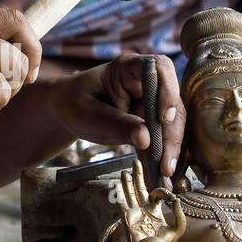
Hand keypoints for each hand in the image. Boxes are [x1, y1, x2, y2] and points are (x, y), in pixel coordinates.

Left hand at [48, 53, 185, 182]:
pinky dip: (163, 154)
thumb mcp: (88, 113)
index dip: (168, 90)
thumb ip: (116, 124)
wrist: (68, 110)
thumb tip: (146, 139)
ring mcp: (152, 101)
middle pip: (172, 103)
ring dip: (171, 149)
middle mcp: (147, 82)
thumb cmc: (74, 103)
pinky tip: (162, 173)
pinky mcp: (152, 120)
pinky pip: (164, 136)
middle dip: (171, 134)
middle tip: (165, 164)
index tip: (164, 118)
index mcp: (129, 68)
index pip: (159, 68)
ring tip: (164, 174)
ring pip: (173, 123)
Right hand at [117, 160, 185, 241]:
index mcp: (155, 211)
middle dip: (137, 175)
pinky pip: (122, 205)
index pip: (157, 193)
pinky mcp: (127, 220)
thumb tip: (176, 199)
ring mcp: (134, 214)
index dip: (163, 191)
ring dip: (127, 183)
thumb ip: (179, 214)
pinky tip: (116, 186)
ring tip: (125, 171)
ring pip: (129, 194)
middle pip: (139, 188)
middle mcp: (143, 210)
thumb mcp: (178, 228)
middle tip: (135, 160)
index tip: (171, 197)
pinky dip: (119, 196)